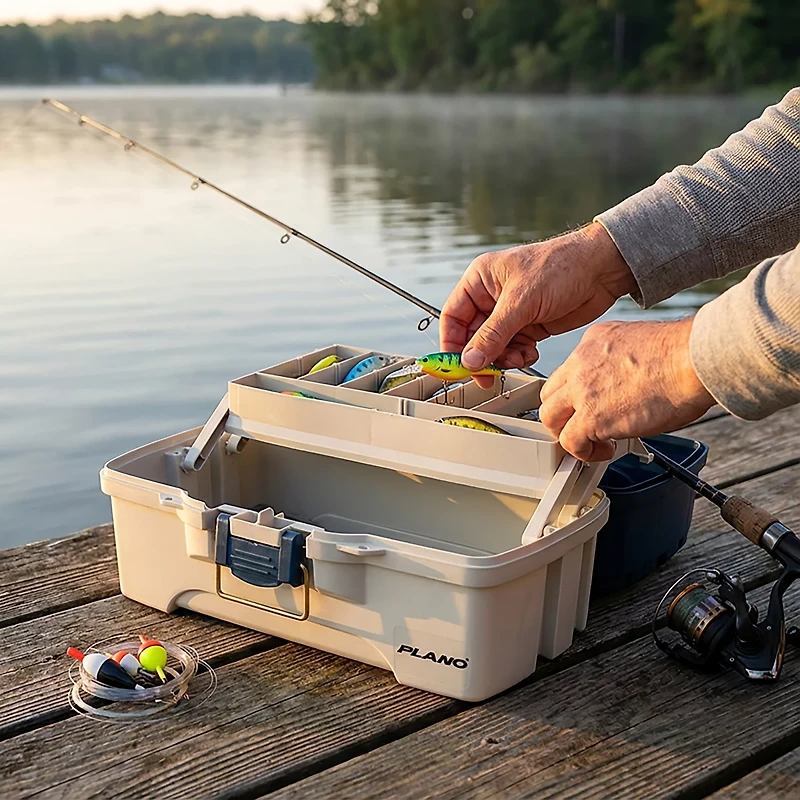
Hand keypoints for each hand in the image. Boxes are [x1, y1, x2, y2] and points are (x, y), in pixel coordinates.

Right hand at [440, 221, 636, 375]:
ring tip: (518, 356)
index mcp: (481, 280)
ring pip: (493, 347)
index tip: (456, 366)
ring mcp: (511, 313)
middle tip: (486, 374)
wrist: (602, 270)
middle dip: (481, 356)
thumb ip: (492, 335)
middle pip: (472, 337)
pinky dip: (519, 356)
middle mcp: (492, 297)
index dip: (452, 344)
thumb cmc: (561, 267)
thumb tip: (469, 360)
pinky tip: (531, 351)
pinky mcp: (529, 325)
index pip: (453, 317)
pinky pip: (513, 349)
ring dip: (503, 358)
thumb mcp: (521, 302)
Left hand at [539, 318, 714, 460]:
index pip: (568, 371)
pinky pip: (570, 442)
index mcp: (594, 342)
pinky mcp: (590, 416)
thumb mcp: (639, 343)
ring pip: (550, 417)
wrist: (692, 360)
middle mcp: (581, 363)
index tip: (586, 405)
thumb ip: (624, 361)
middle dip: (563, 413)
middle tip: (580, 426)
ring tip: (589, 443)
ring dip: (567, 434)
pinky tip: (602, 452)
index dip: (574, 393)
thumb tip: (630, 384)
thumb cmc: (684, 355)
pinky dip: (583, 453)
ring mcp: (582, 390)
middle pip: (550, 394)